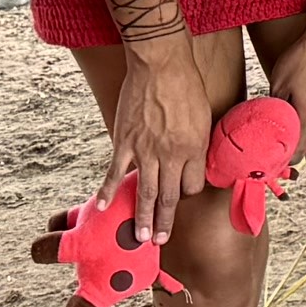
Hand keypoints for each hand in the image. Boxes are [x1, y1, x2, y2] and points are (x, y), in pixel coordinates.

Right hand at [108, 45, 217, 244]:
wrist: (161, 65)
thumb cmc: (186, 87)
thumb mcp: (203, 117)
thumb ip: (196, 143)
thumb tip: (191, 162)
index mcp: (194, 149)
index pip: (192, 186)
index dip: (187, 194)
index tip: (181, 198)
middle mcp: (171, 155)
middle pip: (168, 197)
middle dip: (164, 221)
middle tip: (159, 241)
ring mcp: (146, 150)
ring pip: (144, 192)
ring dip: (141, 217)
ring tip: (138, 237)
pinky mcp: (125, 142)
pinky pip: (114, 172)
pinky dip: (107, 191)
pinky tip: (102, 208)